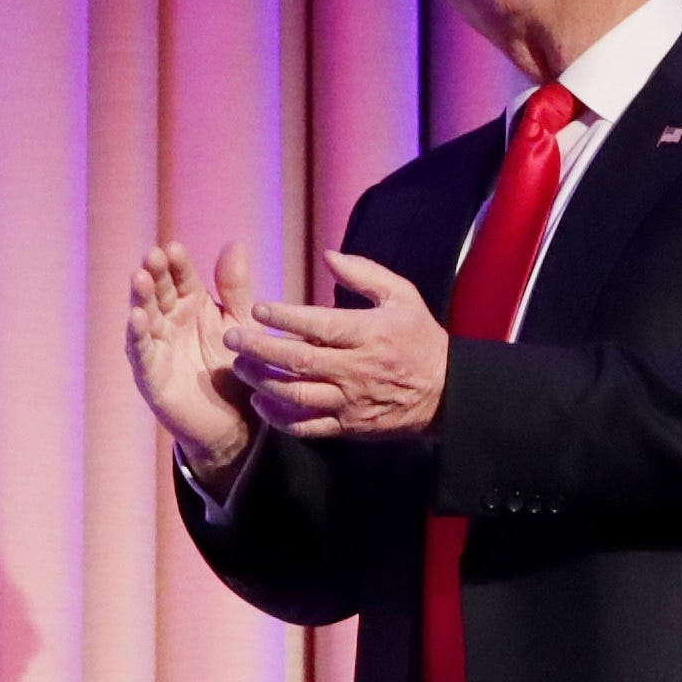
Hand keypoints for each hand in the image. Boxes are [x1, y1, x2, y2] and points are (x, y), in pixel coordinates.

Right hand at [126, 240, 258, 481]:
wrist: (237, 421)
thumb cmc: (236, 367)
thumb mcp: (240, 323)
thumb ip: (235, 288)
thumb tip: (235, 243)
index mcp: (191, 304)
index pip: (180, 278)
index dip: (176, 264)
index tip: (174, 249)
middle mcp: (168, 321)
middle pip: (158, 292)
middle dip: (154, 273)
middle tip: (153, 256)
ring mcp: (156, 346)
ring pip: (144, 317)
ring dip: (140, 298)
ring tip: (140, 278)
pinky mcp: (150, 374)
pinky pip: (142, 352)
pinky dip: (138, 336)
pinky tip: (137, 319)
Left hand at [225, 252, 448, 436]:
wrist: (448, 395)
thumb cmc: (421, 340)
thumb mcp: (403, 297)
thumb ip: (365, 273)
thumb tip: (327, 255)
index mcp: (370, 334)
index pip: (319, 325)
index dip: (284, 317)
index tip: (257, 308)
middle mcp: (358, 369)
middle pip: (299, 360)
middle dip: (260, 348)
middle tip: (232, 338)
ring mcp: (352, 401)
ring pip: (298, 394)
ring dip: (263, 382)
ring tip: (240, 368)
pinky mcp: (351, 426)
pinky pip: (309, 426)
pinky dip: (281, 418)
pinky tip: (261, 403)